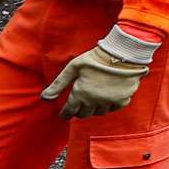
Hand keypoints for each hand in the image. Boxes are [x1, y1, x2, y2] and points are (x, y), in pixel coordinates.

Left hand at [42, 25, 158, 119]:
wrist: (122, 54)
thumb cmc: (95, 58)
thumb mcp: (72, 68)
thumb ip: (58, 84)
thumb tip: (45, 98)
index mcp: (80, 94)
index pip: (69, 112)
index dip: (65, 114)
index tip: (64, 114)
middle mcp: (94, 101)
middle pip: (84, 114)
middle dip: (79, 111)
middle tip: (78, 106)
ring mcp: (109, 101)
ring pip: (99, 112)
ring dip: (94, 109)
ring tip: (92, 101)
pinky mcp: (123, 99)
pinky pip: (113, 109)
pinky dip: (109, 106)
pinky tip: (106, 98)